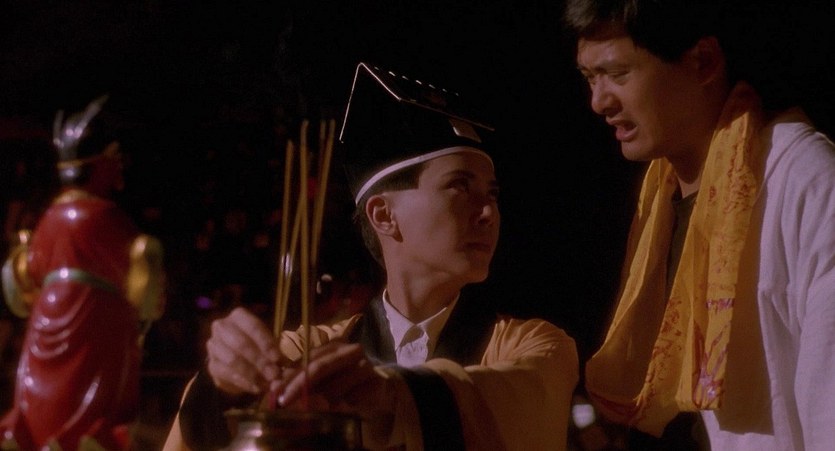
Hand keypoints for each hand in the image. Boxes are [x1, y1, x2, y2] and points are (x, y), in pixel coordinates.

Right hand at [205, 307, 282, 394]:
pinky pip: (227, 375)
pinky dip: (244, 383)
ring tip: (267, 383)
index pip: (254, 327)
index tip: (278, 358)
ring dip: (252, 373)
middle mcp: (222, 327)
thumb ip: (277, 350)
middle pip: (241, 344)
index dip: (266, 343)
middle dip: (260, 361)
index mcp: (239, 316)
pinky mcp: (212, 365)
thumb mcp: (269, 342)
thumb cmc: (258, 344)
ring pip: (233, 360)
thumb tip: (285, 364)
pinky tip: (256, 388)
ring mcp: (214, 346)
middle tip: (274, 374)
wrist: (236, 357)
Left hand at [274, 341, 393, 418]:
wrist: (379, 391)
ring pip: (335, 385)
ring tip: (319, 407)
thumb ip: (299, 380)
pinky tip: (342, 407)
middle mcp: (349, 351)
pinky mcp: (375, 381)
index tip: (275, 391)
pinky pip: (351, 397)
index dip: (290, 375)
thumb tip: (274, 385)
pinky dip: (342, 405)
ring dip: (322, 400)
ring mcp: (364, 365)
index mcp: (334, 347)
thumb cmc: (346, 384)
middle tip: (284, 401)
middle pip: (319, 366)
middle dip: (299, 386)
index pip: (307, 359)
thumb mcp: (320, 381)